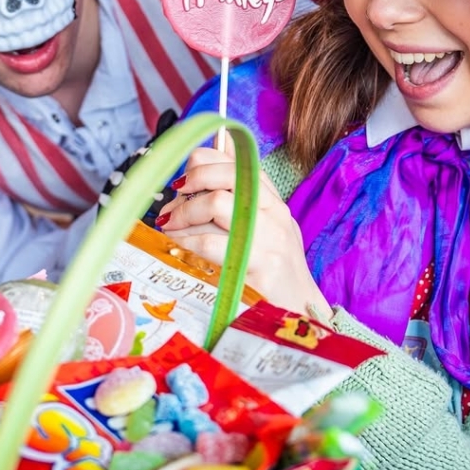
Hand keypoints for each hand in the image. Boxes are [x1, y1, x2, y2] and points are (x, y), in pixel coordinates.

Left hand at [155, 136, 329, 316]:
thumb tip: (209, 157)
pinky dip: (187, 242)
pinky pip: (213, 243)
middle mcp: (274, 212)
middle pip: (226, 175)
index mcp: (272, 200)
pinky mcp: (261, 266)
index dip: (203, 165)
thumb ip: (237, 196)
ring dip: (183, 216)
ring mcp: (271, 238)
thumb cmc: (273, 270)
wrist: (299, 312)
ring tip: (170, 230)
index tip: (183, 185)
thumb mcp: (263, 227)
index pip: (236, 161)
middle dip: (191, 184)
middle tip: (171, 208)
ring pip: (216, 203)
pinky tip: (179, 249)